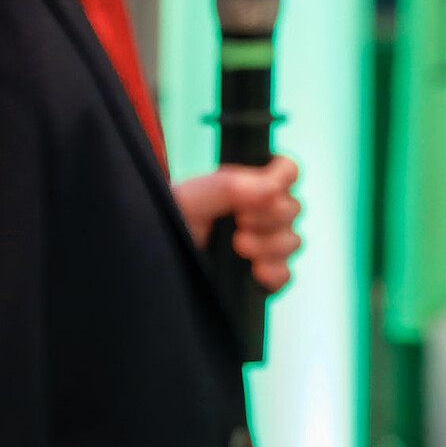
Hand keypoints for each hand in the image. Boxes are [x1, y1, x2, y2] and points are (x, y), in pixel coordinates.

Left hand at [172, 155, 301, 292]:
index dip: (282, 179)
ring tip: (239, 247)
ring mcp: (263, 245)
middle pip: (294, 208)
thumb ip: (228, 187)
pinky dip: (274, 273)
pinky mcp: (261, 276)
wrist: (151, 264)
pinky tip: (253, 271)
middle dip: (270, 217)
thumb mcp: (189, 198)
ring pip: (293, 241)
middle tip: (239, 223)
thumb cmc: (167, 223)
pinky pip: (286, 274)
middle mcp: (259, 212)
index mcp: (246, 184)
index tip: (262, 193)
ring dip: (270, 245)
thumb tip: (272, 189)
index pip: (287, 169)